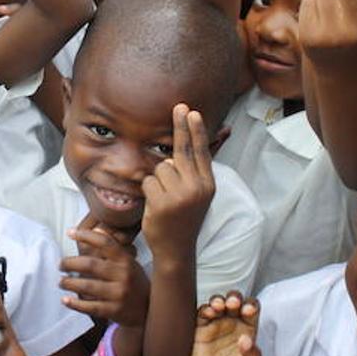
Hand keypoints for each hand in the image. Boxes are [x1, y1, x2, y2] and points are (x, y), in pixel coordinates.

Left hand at [60, 218, 149, 325]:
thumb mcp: (129, 263)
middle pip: (90, 265)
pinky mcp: (114, 311)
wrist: (149, 310)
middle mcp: (123, 275)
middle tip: (61, 265)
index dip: (85, 235)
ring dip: (69, 283)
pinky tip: (65, 300)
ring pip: (87, 286)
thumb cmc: (134, 282)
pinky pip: (90, 307)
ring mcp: (119, 294)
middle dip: (70, 263)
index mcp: (126, 260)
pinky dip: (75, 304)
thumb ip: (113, 249)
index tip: (70, 232)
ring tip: (61, 282)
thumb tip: (96, 230)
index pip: (104, 243)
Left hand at [141, 104, 214, 262]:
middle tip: (178, 106)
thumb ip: (193, 173)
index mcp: (208, 185)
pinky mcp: (162, 203)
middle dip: (179, 127)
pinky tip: (155, 205)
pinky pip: (148, 181)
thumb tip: (182, 147)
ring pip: (161, 167)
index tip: (192, 112)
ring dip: (157, 179)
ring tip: (164, 198)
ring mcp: (180, 196)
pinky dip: (148, 191)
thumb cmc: (183, 219)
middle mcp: (197, 188)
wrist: (176, 249)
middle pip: (182, 150)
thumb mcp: (197, 196)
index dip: (196, 131)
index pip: (200, 152)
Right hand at [191, 292, 263, 355]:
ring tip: (219, 306)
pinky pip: (201, 314)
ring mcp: (216, 325)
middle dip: (234, 298)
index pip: (252, 309)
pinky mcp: (200, 330)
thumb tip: (247, 340)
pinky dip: (204, 310)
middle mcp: (233, 323)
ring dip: (218, 301)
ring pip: (217, 303)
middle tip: (233, 304)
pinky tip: (207, 313)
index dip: (250, 306)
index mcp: (248, 329)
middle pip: (235, 301)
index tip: (248, 311)